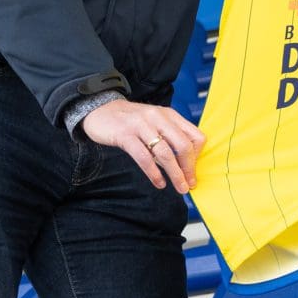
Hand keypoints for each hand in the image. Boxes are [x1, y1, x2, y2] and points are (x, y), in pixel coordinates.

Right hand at [81, 98, 203, 190]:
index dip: (197, 156)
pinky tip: (159, 182)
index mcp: (169, 115)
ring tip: (179, 188)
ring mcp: (141, 125)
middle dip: (189, 169)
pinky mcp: (125, 135)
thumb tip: (185, 164)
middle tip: (189, 185)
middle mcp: (158, 117)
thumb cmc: (131, 121)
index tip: (192, 171)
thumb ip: (170, 137)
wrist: (99, 109)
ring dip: (175, 174)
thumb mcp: (155, 122)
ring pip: (165, 153)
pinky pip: (144, 157)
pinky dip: (154, 173)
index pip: (195, 136)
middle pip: (183, 146)